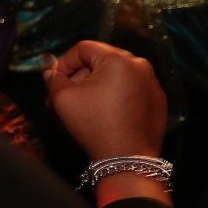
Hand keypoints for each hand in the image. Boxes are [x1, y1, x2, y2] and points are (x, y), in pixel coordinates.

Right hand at [44, 40, 167, 162]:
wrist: (127, 159)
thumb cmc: (95, 126)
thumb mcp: (63, 99)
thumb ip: (53, 79)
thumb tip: (50, 71)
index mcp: (118, 59)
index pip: (83, 48)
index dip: (63, 63)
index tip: (54, 80)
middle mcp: (139, 66)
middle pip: (100, 61)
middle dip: (79, 77)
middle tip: (63, 96)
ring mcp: (152, 83)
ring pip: (116, 76)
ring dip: (96, 87)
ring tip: (81, 107)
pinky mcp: (157, 100)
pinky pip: (131, 90)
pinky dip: (115, 97)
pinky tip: (104, 114)